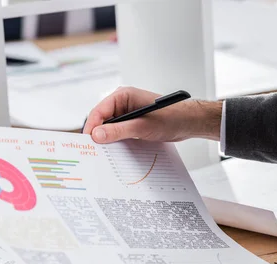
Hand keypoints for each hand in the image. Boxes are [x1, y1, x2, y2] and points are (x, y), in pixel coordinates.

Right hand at [83, 86, 222, 143]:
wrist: (188, 123)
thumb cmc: (170, 118)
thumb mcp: (142, 126)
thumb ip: (119, 131)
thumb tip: (97, 135)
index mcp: (122, 95)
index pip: (99, 110)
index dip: (92, 126)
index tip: (88, 142)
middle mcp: (122, 103)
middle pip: (101, 120)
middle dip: (98, 134)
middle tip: (93, 152)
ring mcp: (127, 114)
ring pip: (109, 128)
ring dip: (108, 139)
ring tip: (103, 154)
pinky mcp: (133, 123)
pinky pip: (119, 132)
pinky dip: (116, 141)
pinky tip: (116, 152)